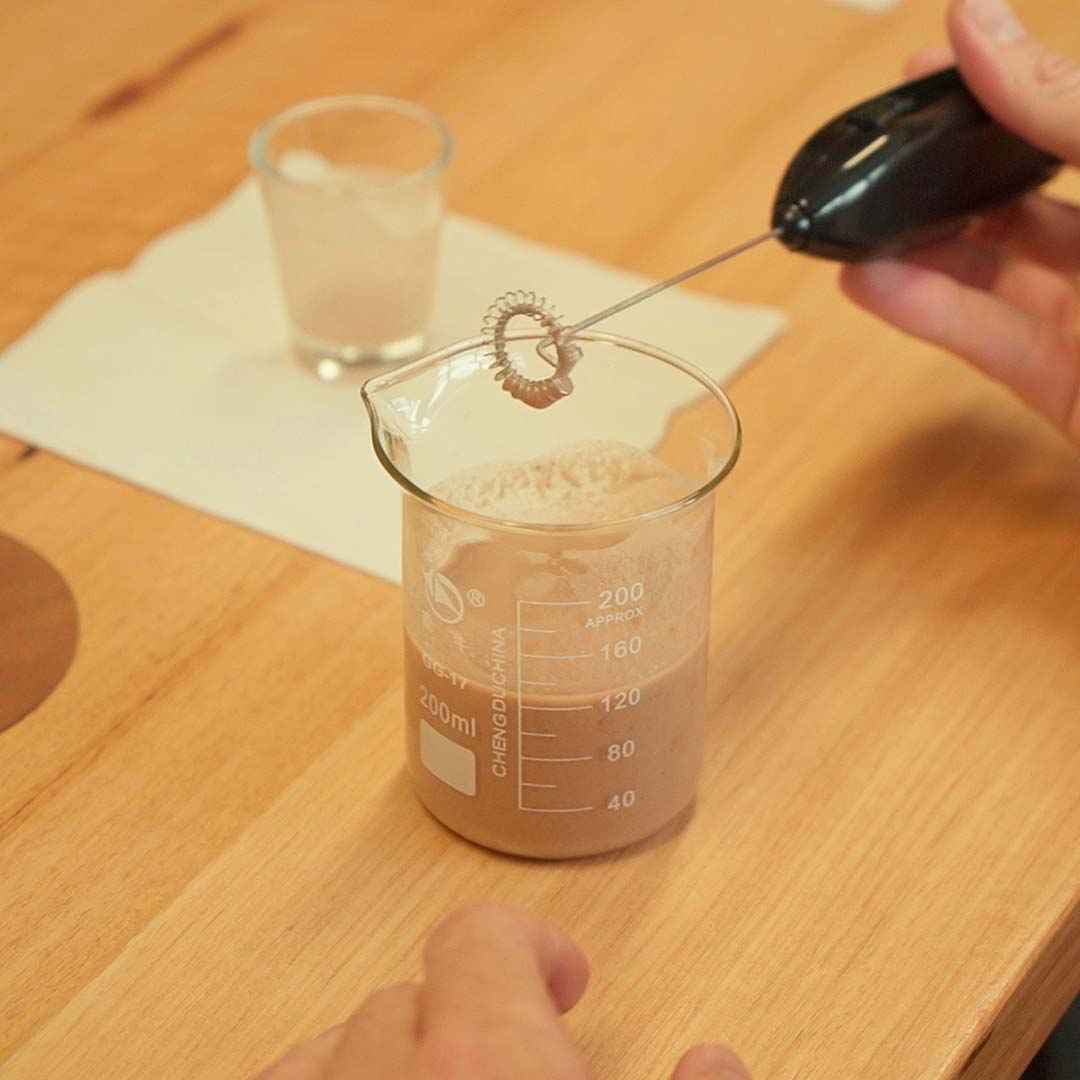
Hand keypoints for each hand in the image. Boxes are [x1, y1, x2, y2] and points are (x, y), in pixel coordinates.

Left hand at [255, 904, 750, 1079]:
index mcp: (483, 1063)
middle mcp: (381, 1077)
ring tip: (422, 1072)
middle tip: (508, 1061)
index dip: (530, 948)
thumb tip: (715, 1058)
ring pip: (321, 1051)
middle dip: (459, 1018)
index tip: (565, 982)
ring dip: (371, 1053)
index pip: (480, 936)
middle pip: (400, 996)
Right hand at [840, 0, 1079, 444]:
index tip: (926, 66)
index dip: (1001, 88)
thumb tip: (974, 21)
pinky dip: (921, 310)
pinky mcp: (1060, 383)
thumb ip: (1067, 110)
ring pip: (992, 267)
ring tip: (849, 224)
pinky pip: (982, 336)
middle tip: (876, 153)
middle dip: (946, 169)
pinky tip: (865, 282)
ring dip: (917, 246)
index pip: (1072, 117)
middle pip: (1024, 190)